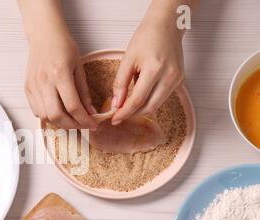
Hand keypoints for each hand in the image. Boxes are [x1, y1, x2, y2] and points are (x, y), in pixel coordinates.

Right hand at [18, 0, 96, 128]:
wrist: (44, 34)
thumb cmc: (63, 46)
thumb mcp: (79, 67)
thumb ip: (84, 92)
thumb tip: (90, 112)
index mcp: (60, 74)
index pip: (73, 106)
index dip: (85, 120)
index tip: (93, 124)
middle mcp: (45, 82)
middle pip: (57, 116)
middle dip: (71, 125)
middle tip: (82, 125)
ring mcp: (34, 86)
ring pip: (45, 116)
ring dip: (59, 122)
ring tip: (70, 119)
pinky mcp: (28, 88)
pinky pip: (36, 110)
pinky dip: (48, 116)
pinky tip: (57, 110)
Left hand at [111, 3, 185, 124]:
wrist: (167, 25)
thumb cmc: (146, 37)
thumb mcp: (128, 59)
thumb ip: (120, 83)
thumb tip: (116, 104)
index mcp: (155, 69)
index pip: (138, 100)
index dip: (125, 112)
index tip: (114, 119)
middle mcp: (169, 76)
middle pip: (149, 107)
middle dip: (132, 114)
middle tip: (119, 116)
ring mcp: (177, 80)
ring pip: (156, 105)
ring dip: (140, 108)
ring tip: (127, 105)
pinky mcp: (179, 81)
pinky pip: (162, 97)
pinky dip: (149, 100)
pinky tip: (140, 95)